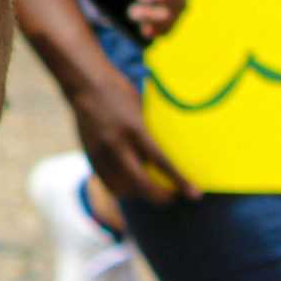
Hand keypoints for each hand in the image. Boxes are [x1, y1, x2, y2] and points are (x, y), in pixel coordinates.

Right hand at [68, 62, 196, 203]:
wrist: (85, 84)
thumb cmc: (120, 92)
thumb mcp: (141, 108)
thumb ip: (151, 132)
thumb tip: (172, 151)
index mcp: (134, 128)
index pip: (161, 162)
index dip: (180, 181)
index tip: (195, 195)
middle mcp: (117, 144)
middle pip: (141, 183)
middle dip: (160, 196)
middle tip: (172, 196)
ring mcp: (101, 153)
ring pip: (124, 189)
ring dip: (140, 194)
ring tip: (152, 191)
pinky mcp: (90, 156)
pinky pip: (108, 183)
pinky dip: (123, 189)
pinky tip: (132, 186)